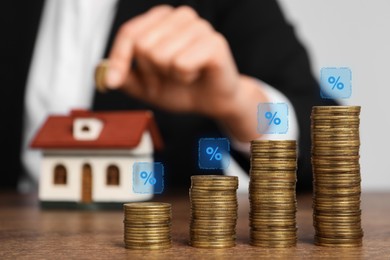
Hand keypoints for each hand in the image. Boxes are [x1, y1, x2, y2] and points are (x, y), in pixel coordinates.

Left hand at [105, 5, 267, 140]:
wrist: (211, 101)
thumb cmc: (181, 88)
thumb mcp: (145, 85)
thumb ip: (125, 76)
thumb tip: (104, 73)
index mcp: (162, 19)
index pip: (129, 33)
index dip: (118, 60)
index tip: (113, 81)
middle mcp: (180, 16)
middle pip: (143, 45)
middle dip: (151, 72)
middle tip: (167, 78)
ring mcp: (199, 27)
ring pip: (160, 55)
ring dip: (169, 76)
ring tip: (183, 75)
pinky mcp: (214, 42)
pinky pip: (180, 63)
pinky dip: (185, 77)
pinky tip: (196, 74)